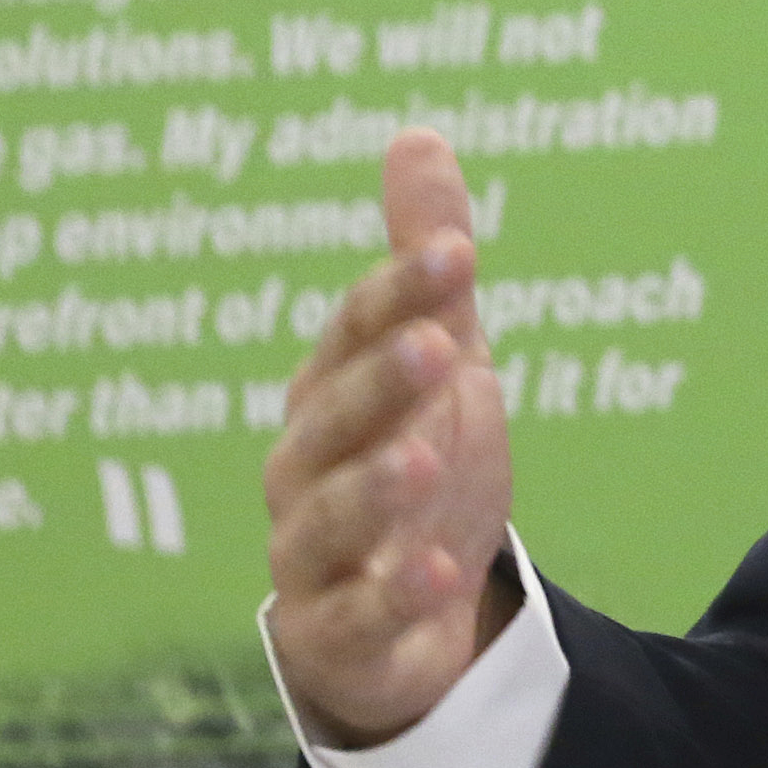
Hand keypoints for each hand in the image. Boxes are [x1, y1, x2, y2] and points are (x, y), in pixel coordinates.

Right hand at [262, 128, 515, 748]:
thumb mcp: (440, 355)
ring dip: (373, 489)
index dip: (400, 291)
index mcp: (334, 395)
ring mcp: (318, 555)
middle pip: (332, 422)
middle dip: (378, 380)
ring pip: (329, 521)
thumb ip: (425, 258)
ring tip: (424, 457)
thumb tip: (418, 133)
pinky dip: (393, 598)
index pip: (356, 332)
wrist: (410, 606)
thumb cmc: (416, 459)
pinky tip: (438, 573)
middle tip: (437, 342)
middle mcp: (309, 470)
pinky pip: (355, 618)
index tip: (458, 252)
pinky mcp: (341, 633)